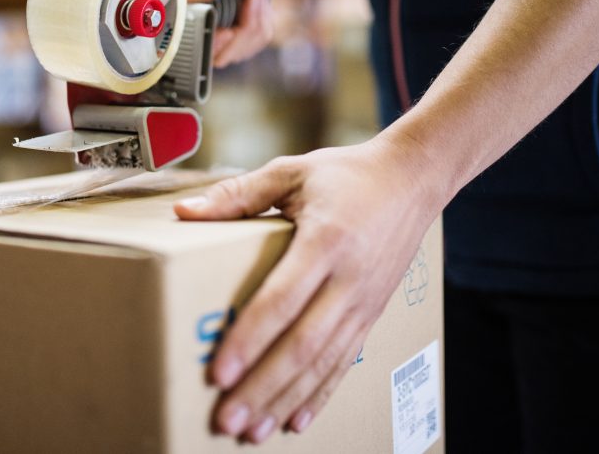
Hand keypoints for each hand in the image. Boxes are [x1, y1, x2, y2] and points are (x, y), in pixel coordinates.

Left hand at [173, 135, 442, 443]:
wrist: (413, 180)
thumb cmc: (347, 174)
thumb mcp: (291, 171)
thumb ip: (238, 194)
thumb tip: (185, 212)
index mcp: (325, 240)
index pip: (281, 299)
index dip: (249, 339)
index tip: (219, 372)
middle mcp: (348, 278)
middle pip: (302, 344)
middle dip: (262, 386)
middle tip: (227, 420)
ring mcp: (363, 301)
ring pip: (323, 363)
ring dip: (286, 400)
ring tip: (252, 433)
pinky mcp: (371, 313)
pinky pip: (345, 361)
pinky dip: (320, 394)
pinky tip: (296, 420)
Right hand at [182, 0, 280, 66]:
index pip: (180, 37)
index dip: (204, 42)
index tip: (227, 30)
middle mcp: (193, 16)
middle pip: (209, 55)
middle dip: (239, 36)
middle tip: (251, 2)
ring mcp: (213, 27)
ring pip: (232, 54)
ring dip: (254, 27)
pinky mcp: (233, 33)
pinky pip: (249, 47)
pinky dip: (261, 27)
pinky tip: (260, 4)